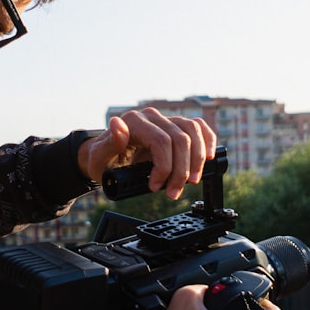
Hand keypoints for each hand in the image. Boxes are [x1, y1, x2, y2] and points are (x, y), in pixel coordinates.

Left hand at [77, 108, 216, 198]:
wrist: (105, 157)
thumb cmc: (102, 158)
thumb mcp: (99, 156)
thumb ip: (110, 142)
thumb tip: (118, 125)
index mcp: (134, 122)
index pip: (162, 141)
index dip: (165, 167)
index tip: (155, 186)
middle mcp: (151, 117)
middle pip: (180, 139)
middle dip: (181, 170)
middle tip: (173, 192)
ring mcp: (165, 120)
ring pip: (193, 132)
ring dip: (197, 160)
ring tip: (191, 181)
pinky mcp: (174, 126)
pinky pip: (197, 127)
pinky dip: (207, 141)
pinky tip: (209, 157)